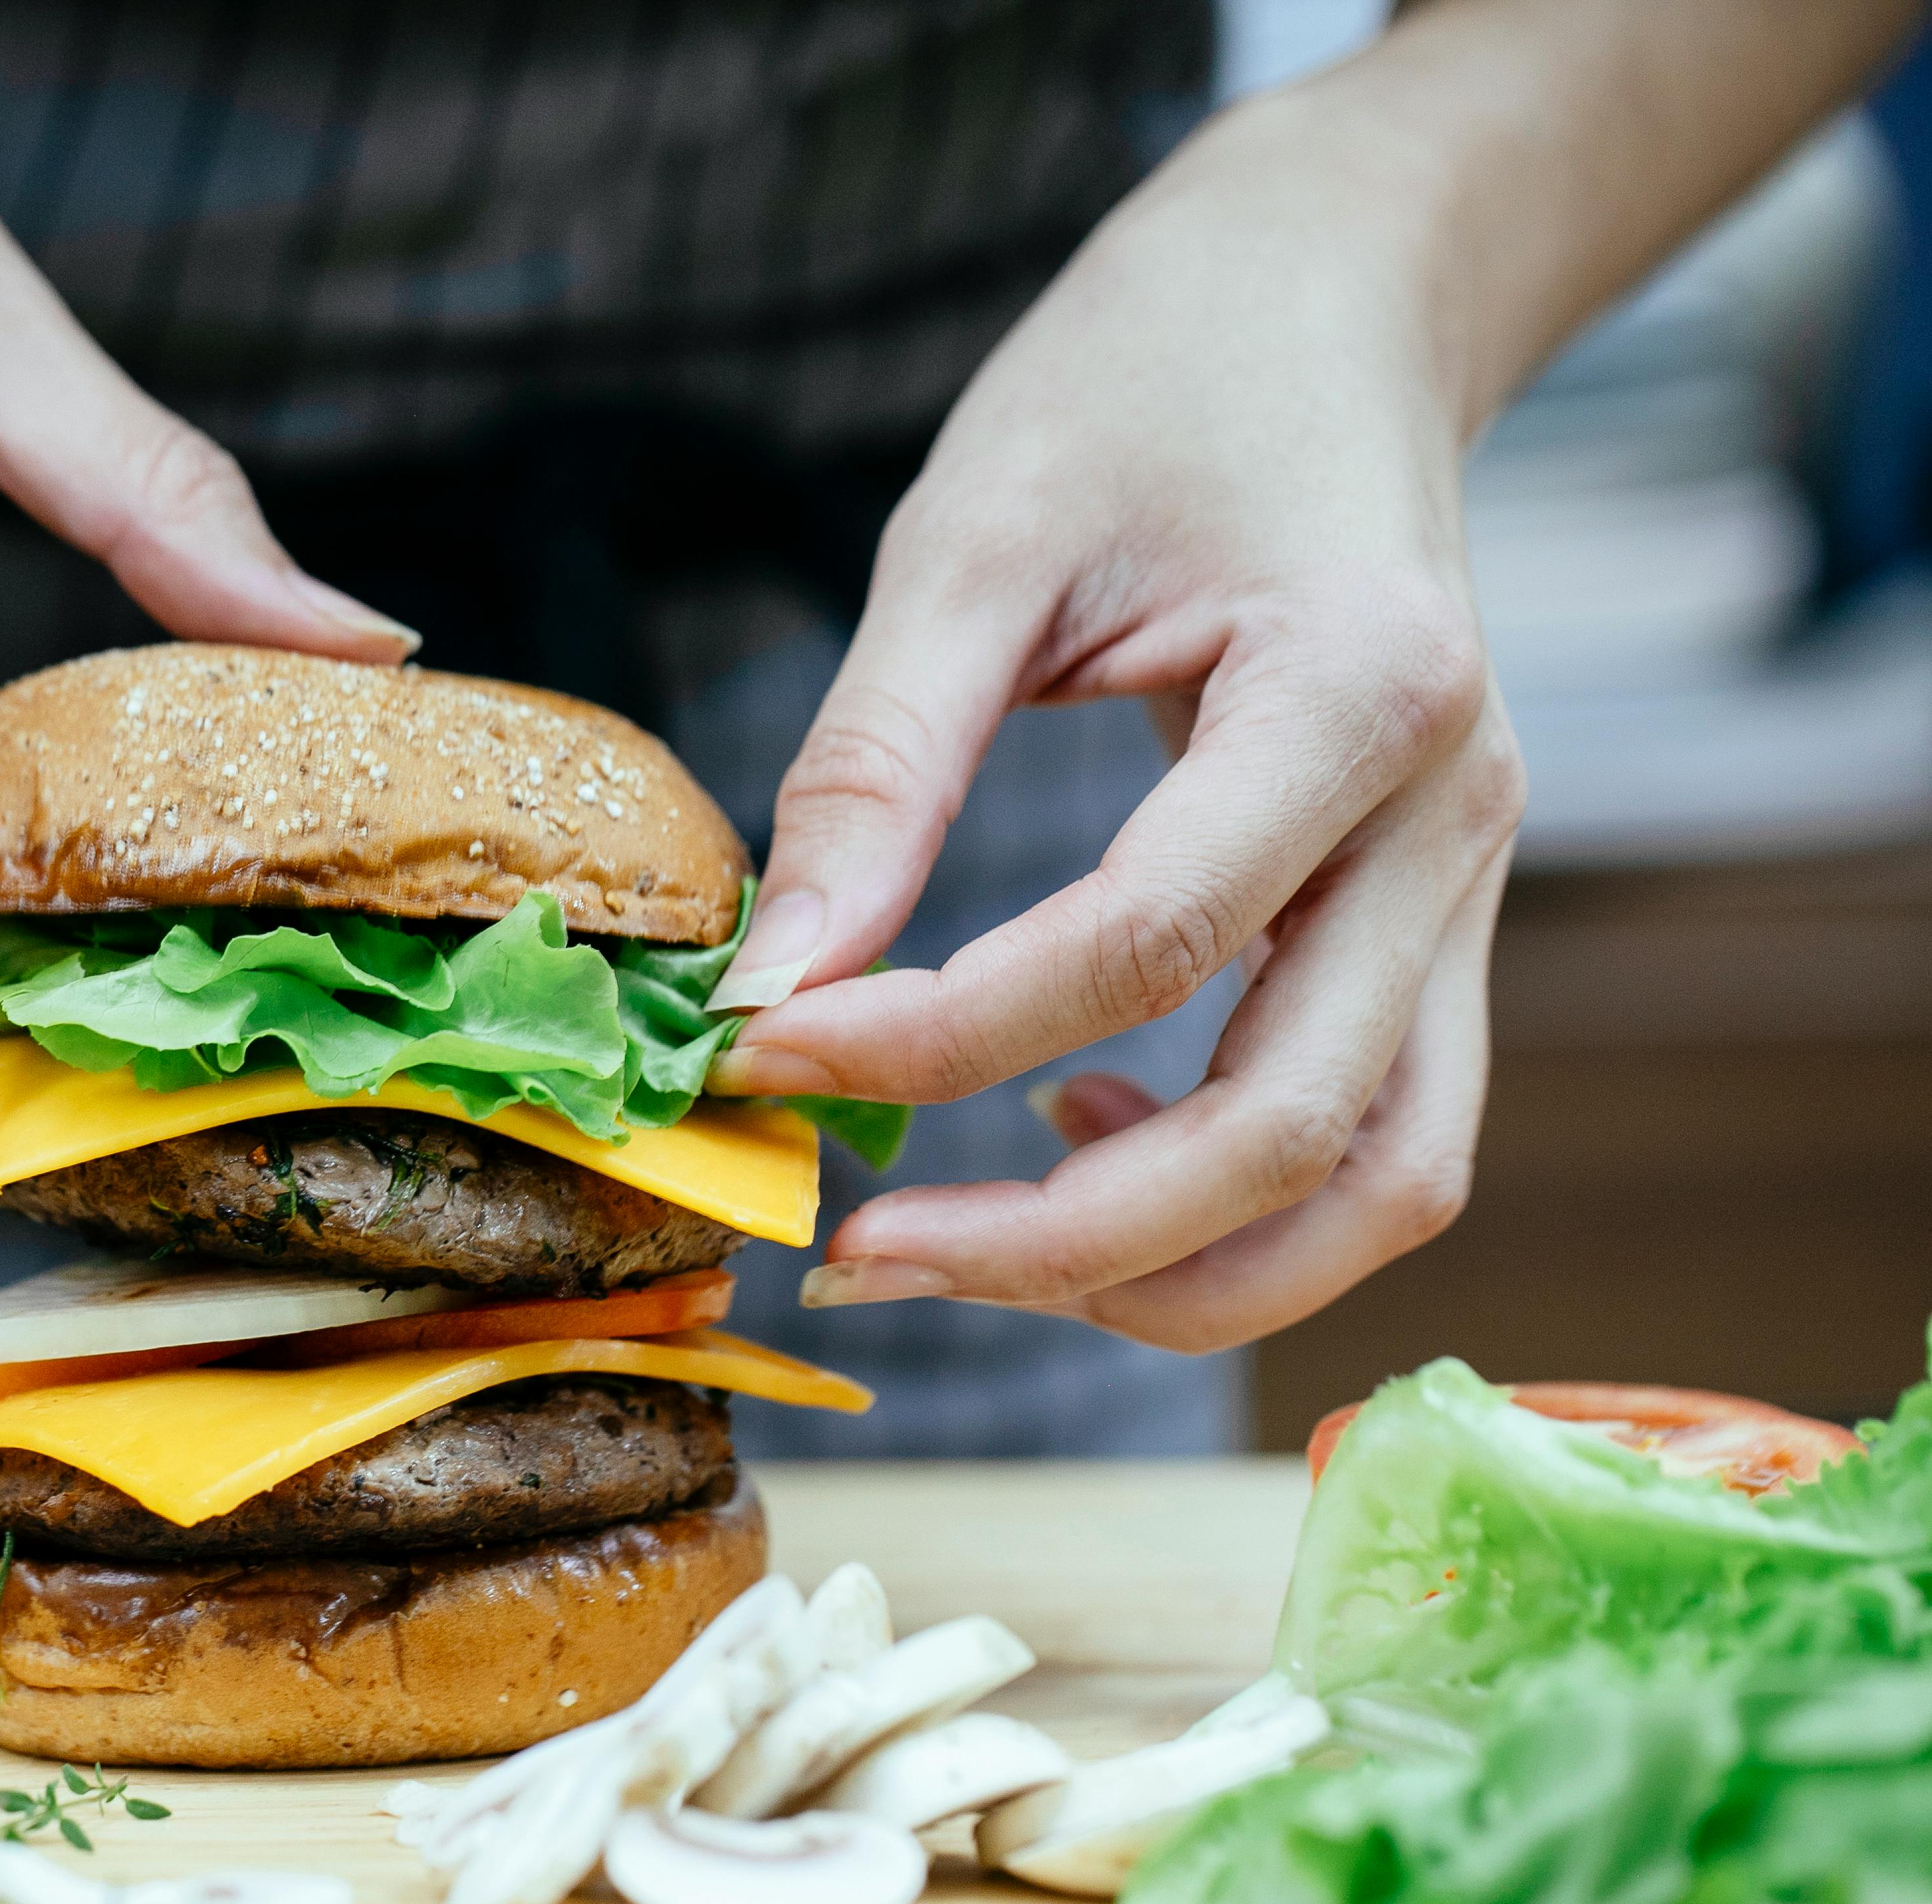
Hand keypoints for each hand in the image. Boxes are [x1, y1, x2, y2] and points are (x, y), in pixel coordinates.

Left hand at [706, 0, 1915, 1352]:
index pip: (1148, 944)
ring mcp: (1473, 885)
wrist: (1324, 302)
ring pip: (1381, 1184)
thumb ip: (875, 766)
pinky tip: (1076, 1133)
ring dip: (1174, 1270)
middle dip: (1061, 1242)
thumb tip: (767, 988)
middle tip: (857, 1248)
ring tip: (969, 1240)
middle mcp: (1459, 814)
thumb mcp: (974, 538)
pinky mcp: (1439, 922)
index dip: (938, 1036)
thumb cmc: (1145, 385)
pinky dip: (1237, 1204)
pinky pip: (1377, 1134)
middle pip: (1296, 1130)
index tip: (760, 1051)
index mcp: (1363, 686)